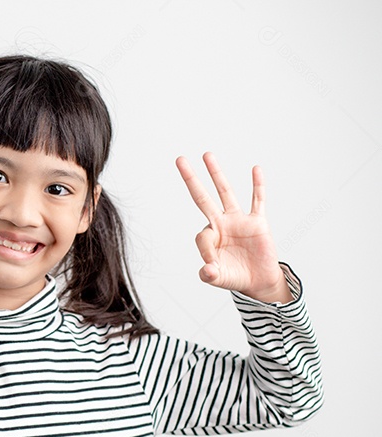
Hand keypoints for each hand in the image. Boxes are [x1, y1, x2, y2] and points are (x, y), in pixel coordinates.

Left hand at [175, 152, 291, 302]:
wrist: (258, 281)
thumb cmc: (235, 277)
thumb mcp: (218, 279)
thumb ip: (209, 275)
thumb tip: (207, 270)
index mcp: (209, 237)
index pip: (202, 235)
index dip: (207, 251)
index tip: (213, 266)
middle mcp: (221, 223)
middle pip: (202, 197)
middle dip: (191, 180)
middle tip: (180, 160)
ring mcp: (238, 220)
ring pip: (225, 192)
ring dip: (216, 174)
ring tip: (207, 155)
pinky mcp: (257, 222)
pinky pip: (257, 200)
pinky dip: (258, 185)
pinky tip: (255, 169)